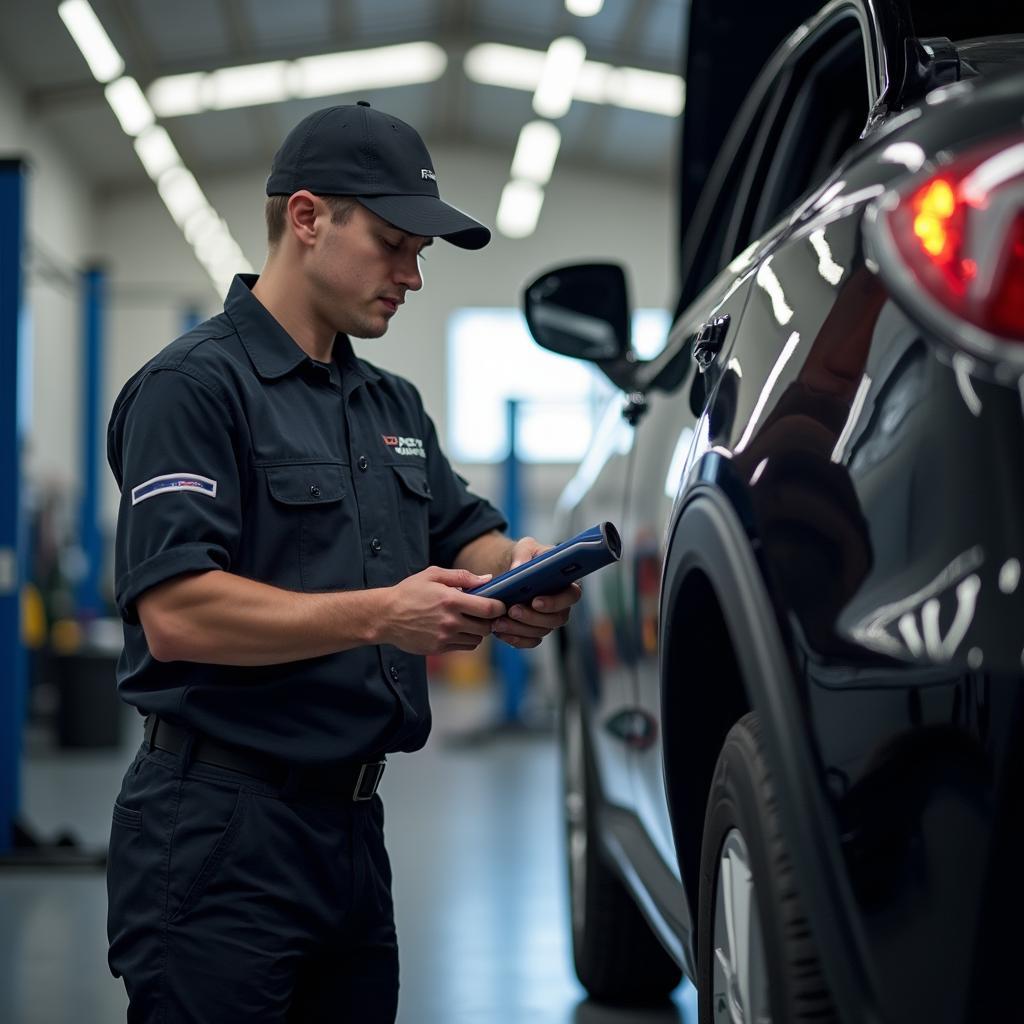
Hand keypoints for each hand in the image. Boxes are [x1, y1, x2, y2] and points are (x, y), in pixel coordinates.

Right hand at [379, 566, 505, 655]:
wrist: (385, 616)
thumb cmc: (409, 592)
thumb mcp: (433, 575)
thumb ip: (462, 576)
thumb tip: (487, 579)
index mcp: (451, 600)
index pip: (489, 609)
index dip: (499, 607)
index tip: (499, 604)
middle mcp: (450, 621)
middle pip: (486, 627)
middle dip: (489, 620)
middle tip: (484, 613)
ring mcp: (444, 637)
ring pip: (477, 639)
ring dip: (478, 631)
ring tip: (469, 621)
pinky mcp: (438, 649)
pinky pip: (464, 647)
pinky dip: (466, 639)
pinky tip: (458, 630)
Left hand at [493, 537, 583, 648]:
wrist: (511, 572)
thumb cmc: (525, 557)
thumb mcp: (525, 548)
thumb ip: (523, 554)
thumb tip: (517, 568)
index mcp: (565, 583)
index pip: (572, 596)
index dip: (556, 602)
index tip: (536, 601)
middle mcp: (560, 605)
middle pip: (556, 619)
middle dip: (533, 617)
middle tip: (512, 610)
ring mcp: (547, 620)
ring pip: (540, 632)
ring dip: (520, 629)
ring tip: (498, 622)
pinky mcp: (533, 631)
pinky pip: (529, 641)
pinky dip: (515, 639)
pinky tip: (500, 632)